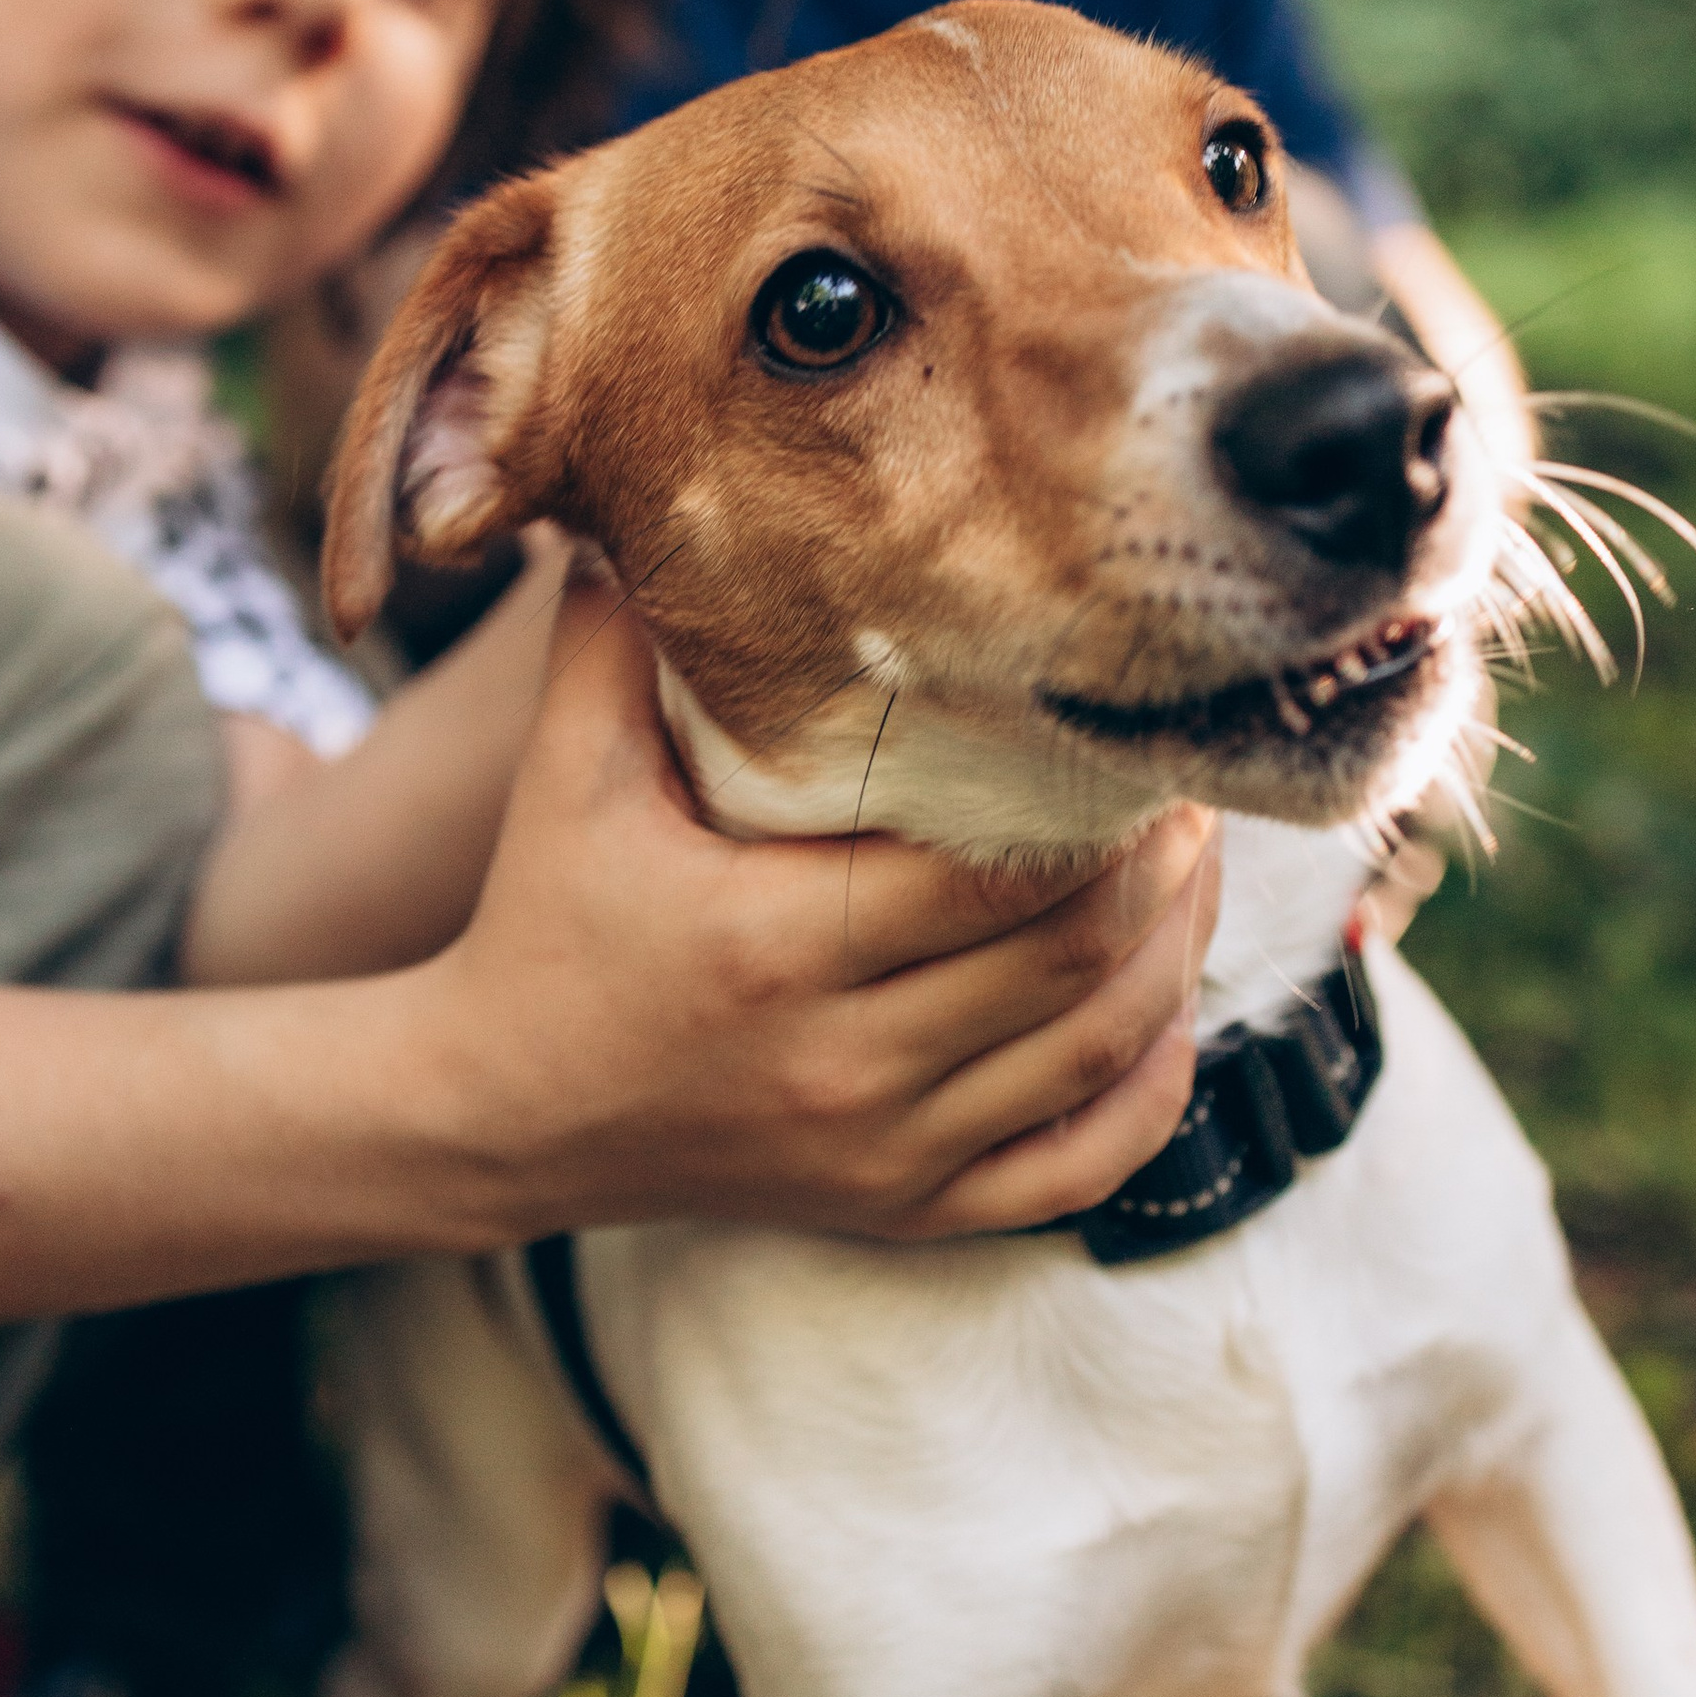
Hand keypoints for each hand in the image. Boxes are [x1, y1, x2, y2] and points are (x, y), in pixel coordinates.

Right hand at [410, 580, 1219, 1244]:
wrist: (496, 1114)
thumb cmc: (545, 921)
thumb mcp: (567, 773)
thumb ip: (615, 635)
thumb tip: (660, 486)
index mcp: (771, 945)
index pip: (992, 877)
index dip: (1096, 814)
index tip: (1134, 736)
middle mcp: (842, 1063)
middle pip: (1072, 964)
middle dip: (1162, 874)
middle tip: (1191, 791)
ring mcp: (882, 1152)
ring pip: (1096, 1059)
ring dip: (1175, 962)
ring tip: (1199, 872)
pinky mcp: (901, 1210)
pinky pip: (1075, 1170)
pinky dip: (1146, 1094)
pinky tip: (1166, 1013)